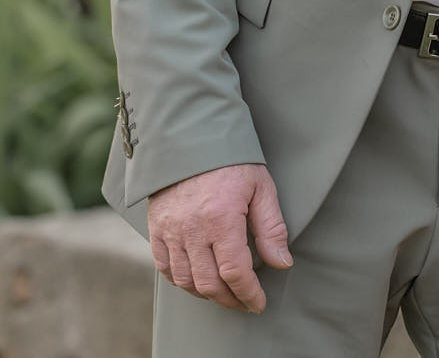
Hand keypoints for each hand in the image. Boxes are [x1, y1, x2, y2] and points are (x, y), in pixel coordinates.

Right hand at [147, 163, 292, 312]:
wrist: (190, 136)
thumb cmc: (231, 160)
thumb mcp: (261, 187)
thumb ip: (271, 228)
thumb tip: (282, 264)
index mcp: (221, 218)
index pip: (235, 272)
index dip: (248, 294)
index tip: (258, 303)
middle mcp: (192, 229)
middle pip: (209, 283)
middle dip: (230, 299)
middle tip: (244, 302)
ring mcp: (170, 230)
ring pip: (185, 280)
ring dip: (206, 294)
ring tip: (224, 294)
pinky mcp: (156, 227)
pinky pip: (164, 266)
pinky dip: (181, 280)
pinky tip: (197, 281)